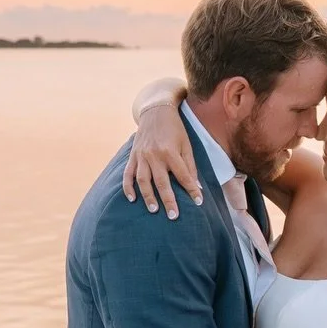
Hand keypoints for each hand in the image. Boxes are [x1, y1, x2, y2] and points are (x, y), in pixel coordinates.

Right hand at [123, 97, 202, 217]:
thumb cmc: (175, 129)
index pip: (183, 176)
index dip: (192, 190)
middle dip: (168, 200)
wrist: (155, 111)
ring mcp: (141, 156)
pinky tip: (132, 199)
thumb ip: (190, 166)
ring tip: (154, 210)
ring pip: (142, 180)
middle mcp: (154, 155)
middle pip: (161, 182)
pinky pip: (127, 174)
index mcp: (170, 152)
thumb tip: (196, 186)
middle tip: (173, 216)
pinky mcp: (132, 156)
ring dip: (148, 196)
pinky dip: (128, 187)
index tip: (199, 202)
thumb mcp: (186, 144)